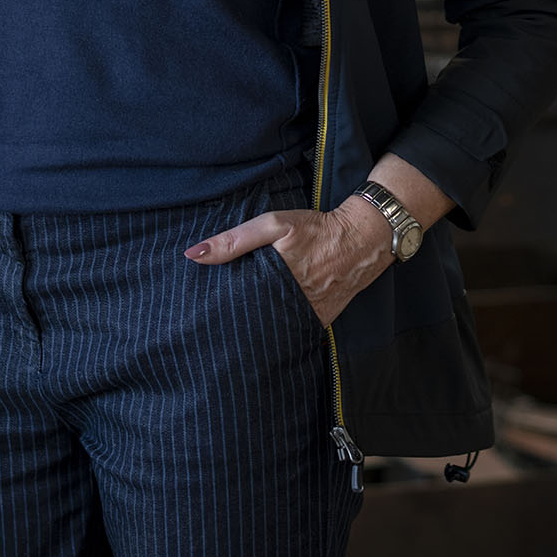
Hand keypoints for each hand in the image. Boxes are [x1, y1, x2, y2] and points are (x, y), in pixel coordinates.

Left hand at [184, 198, 395, 327]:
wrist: (362, 240)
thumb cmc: (316, 229)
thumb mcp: (274, 225)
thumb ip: (234, 240)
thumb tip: (194, 255)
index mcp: (274, 283)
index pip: (235, 306)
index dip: (218, 309)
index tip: (201, 311)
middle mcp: (290, 306)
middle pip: (251, 322)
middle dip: (234, 323)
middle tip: (213, 324)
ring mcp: (307, 318)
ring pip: (271, 330)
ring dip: (255, 328)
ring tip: (235, 329)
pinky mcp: (320, 323)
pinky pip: (293, 331)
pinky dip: (280, 329)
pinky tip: (266, 326)